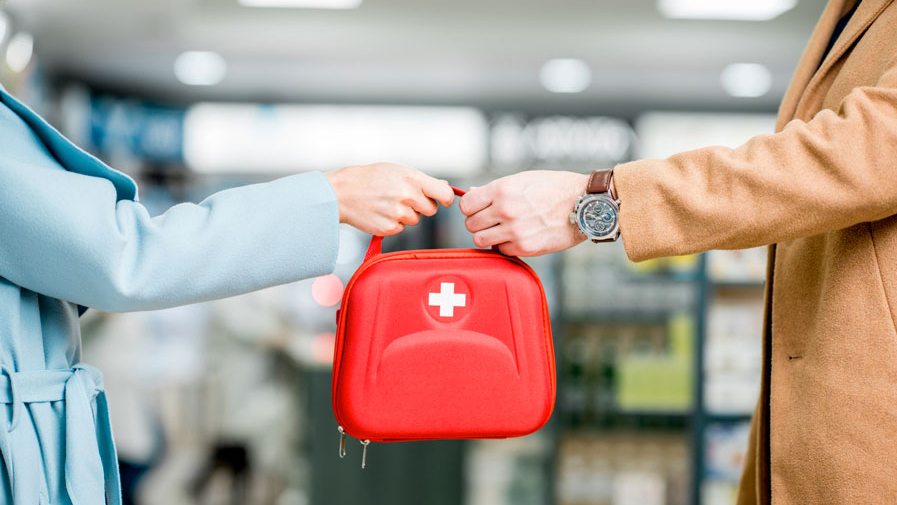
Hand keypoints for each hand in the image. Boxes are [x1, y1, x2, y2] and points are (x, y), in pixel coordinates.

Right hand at [325, 163, 453, 235]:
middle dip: (421, 206)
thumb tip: (445, 186)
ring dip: (406, 215)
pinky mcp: (390, 228)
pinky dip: (393, 223)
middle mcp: (408, 196)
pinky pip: (401, 228)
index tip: (442, 200)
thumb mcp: (397, 170)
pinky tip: (380, 212)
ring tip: (387, 203)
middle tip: (403, 198)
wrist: (342, 192)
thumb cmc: (370, 178)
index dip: (445, 198)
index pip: (444, 194)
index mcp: (412, 178)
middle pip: (431, 210)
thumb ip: (422, 180)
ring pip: (415, 220)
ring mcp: (398, 213)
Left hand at [460, 170, 588, 255]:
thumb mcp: (523, 179)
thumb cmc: (554, 188)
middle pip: (470, 224)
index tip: (479, 208)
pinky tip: (519, 236)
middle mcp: (506, 210)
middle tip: (492, 220)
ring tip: (502, 229)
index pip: (466, 205)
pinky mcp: (525, 247)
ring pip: (481, 240)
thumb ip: (495, 189)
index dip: (471, 207)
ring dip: (489, 236)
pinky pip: (501, 250)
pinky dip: (506, 245)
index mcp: (503, 189)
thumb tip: (471, 194)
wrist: (584, 204)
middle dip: (478, 222)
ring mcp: (515, 230)